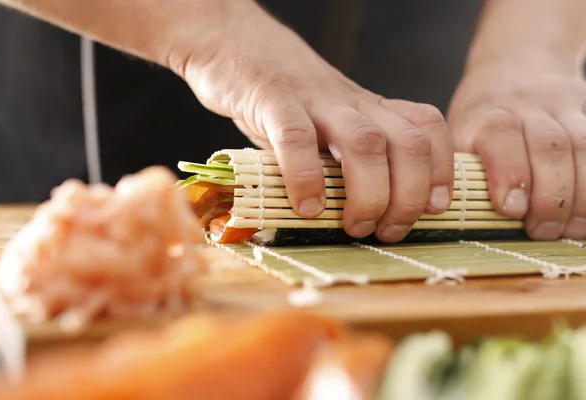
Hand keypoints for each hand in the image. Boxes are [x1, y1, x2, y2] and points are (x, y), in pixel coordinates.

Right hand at [171, 0, 453, 241]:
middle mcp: (353, 103)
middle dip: (408, 198)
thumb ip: (342, 161)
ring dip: (368, 196)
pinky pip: (296, 137)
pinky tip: (306, 208)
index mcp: (370, 109)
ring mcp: (315, 99)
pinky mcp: (272, 98)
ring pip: (365, 143)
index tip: (434, 210)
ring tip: (352, 227)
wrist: (233, 43)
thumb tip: (362, 218)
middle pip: (408, 144)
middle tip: (385, 232)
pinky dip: (305, 177)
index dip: (442, 171)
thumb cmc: (283, 100)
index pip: (429, 129)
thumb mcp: (324, 124)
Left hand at [447, 58, 585, 239]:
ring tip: (570, 229)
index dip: (509, 173)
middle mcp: (526, 108)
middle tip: (542, 230)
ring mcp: (562, 109)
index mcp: (486, 115)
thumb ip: (462, 170)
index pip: (500, 136)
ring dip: (581, 194)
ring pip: (582, 146)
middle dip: (550, 195)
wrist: (516, 65)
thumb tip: (451, 216)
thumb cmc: (480, 117)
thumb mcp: (457, 134)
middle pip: (548, 147)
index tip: (512, 210)